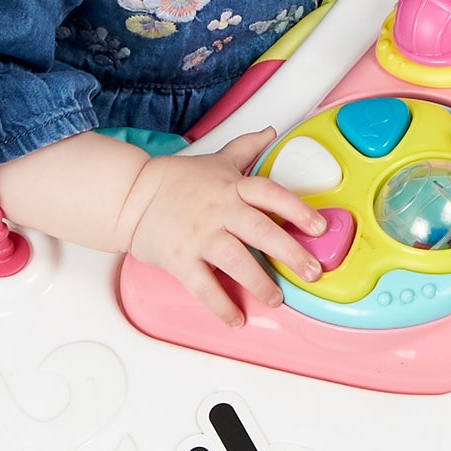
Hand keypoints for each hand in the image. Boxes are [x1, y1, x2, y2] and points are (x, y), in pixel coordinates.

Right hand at [121, 131, 325, 325]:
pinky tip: (237, 319)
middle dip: (290, 253)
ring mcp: (199, 236)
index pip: (271, 194)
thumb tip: (272, 131)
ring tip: (276, 299)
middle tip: (312, 272)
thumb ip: (246, 148)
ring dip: (260, 283)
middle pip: (261, 231)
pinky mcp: (180, 259)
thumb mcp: (216, 160)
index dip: (297, 209)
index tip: (319, 226)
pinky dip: (221, 305)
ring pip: (236, 261)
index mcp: (232, 186)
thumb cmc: (177, 180)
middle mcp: (219, 210)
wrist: (131, 196)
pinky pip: (204, 287)